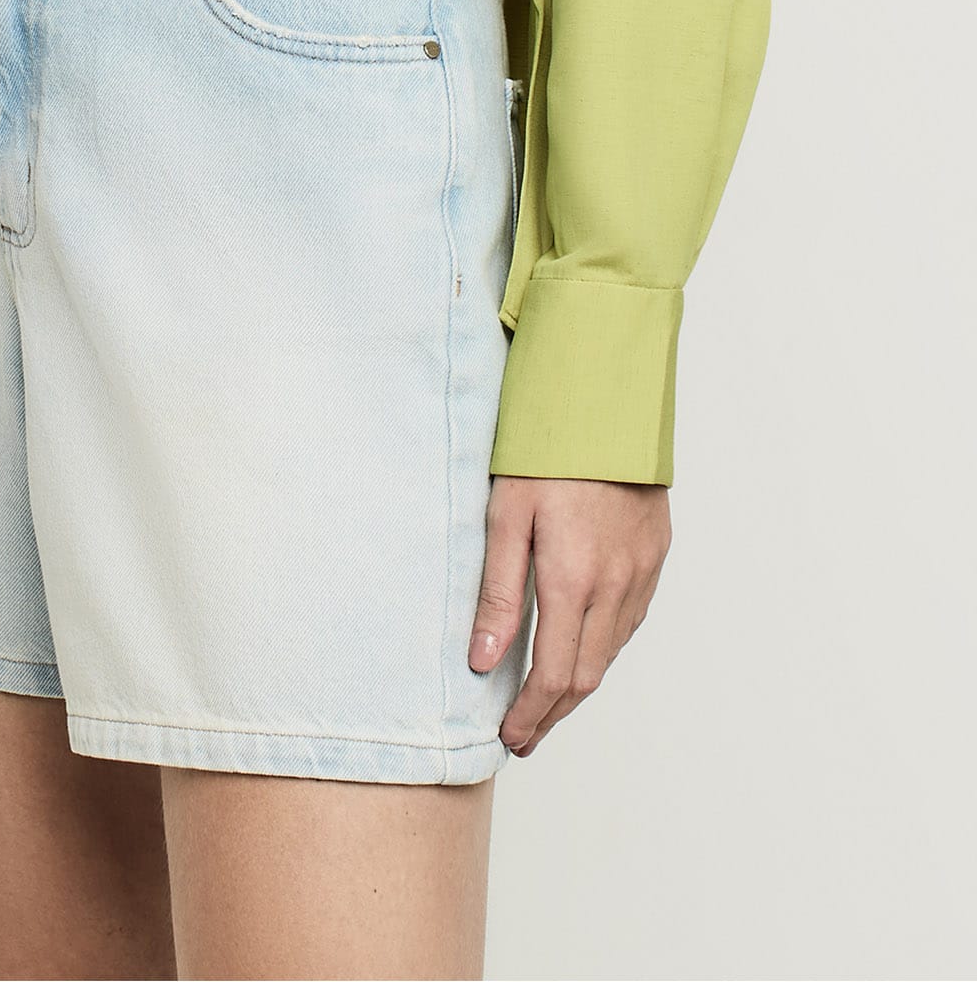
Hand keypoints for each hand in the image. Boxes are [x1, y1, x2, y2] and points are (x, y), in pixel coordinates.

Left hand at [473, 473, 671, 755]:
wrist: (607, 401)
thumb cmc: (544, 451)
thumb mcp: (505, 515)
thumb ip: (496, 592)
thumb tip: (484, 661)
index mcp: (573, 580)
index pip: (553, 675)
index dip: (530, 715)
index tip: (508, 737)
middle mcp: (615, 586)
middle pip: (585, 676)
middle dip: (552, 714)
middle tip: (522, 735)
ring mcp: (641, 573)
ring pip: (610, 652)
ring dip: (577, 685)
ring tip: (545, 703)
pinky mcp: (655, 555)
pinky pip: (628, 620)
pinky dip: (601, 647)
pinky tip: (580, 649)